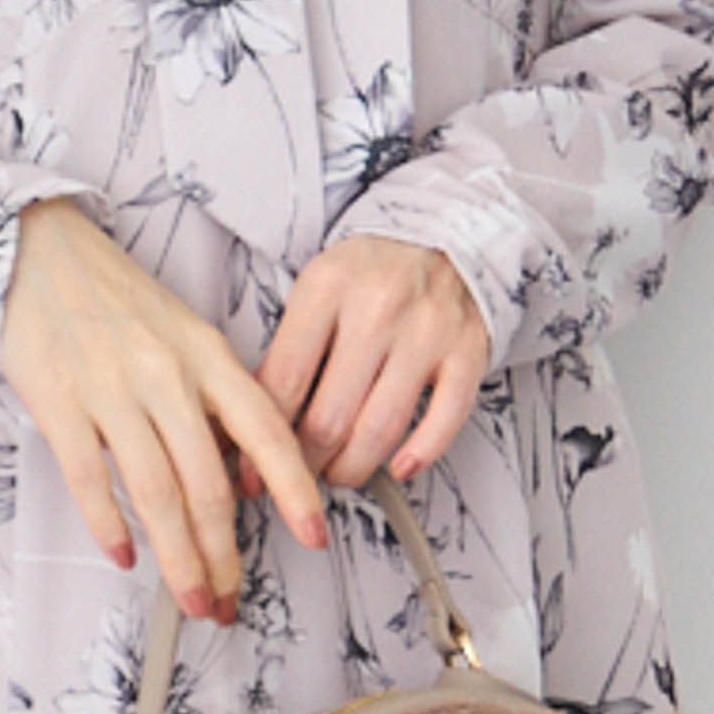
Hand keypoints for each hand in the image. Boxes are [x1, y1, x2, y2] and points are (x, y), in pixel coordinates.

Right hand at [0, 196, 328, 622]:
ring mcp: (112, 388)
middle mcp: (167, 374)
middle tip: (227, 602)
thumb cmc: (119, 302)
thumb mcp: (185, 336)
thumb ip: (214, 401)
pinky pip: (90, 478)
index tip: (315, 537)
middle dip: (222, 554)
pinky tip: (126, 558)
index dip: (295, 489)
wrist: (36, 251)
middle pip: (208, 483)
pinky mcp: (60, 402)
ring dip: (178, 557)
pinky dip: (110, 525)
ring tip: (191, 599)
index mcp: (208, 355)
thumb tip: (240, 477)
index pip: (266, 431)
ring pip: (157, 492)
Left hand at [241, 234, 490, 495]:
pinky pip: (443, 421)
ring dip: (353, 468)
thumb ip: (285, 356)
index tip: (253, 475)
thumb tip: (246, 430)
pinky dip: (419, 455)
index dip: (264, 442)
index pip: (284, 384)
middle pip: (329, 418)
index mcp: (327, 287)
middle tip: (301, 476)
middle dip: (308, 465)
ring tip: (340, 472)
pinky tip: (399, 465)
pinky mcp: (467, 352)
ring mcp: (427, 331)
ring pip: (379, 431)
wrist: (445, 238)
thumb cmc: (372, 276)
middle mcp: (378, 307)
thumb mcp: (316, 295)